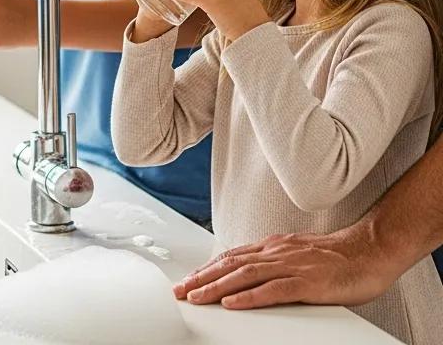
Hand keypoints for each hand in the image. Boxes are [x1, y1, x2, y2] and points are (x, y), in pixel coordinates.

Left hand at [172, 224, 400, 309]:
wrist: (368, 251)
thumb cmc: (336, 257)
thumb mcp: (296, 255)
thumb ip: (273, 263)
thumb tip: (249, 275)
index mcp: (272, 246)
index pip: (231, 256)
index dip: (206, 268)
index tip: (188, 279)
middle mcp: (275, 252)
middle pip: (230, 264)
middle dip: (202, 278)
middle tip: (180, 291)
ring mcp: (290, 265)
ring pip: (244, 275)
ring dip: (216, 287)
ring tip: (196, 297)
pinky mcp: (307, 282)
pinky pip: (273, 290)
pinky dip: (249, 297)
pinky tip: (233, 303)